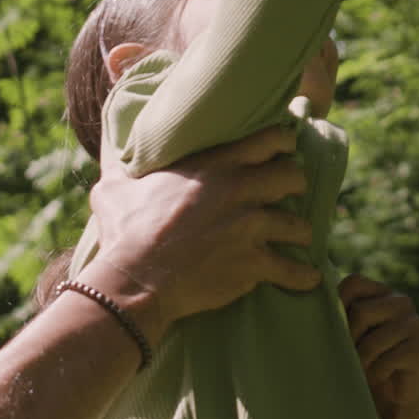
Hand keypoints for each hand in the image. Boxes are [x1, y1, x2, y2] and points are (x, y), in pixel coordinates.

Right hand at [90, 126, 320, 324]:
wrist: (137, 280)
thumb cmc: (125, 231)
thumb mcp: (116, 186)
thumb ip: (120, 164)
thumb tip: (108, 149)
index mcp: (215, 164)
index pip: (269, 138)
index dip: (282, 141)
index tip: (284, 147)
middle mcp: (240, 190)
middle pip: (293, 176)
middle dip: (295, 183)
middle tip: (290, 192)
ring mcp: (250, 228)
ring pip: (298, 224)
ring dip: (300, 232)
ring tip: (299, 237)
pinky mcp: (254, 264)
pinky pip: (293, 270)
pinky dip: (303, 275)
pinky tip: (309, 277)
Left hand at [339, 274, 418, 418]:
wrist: (395, 396)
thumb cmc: (367, 359)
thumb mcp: (353, 331)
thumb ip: (341, 313)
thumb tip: (311, 299)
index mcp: (383, 291)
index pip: (354, 282)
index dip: (339, 304)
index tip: (333, 329)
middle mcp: (401, 302)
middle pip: (361, 312)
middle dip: (349, 340)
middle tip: (347, 357)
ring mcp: (414, 324)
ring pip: (372, 341)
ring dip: (360, 362)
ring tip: (359, 371)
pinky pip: (385, 362)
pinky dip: (375, 374)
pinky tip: (377, 378)